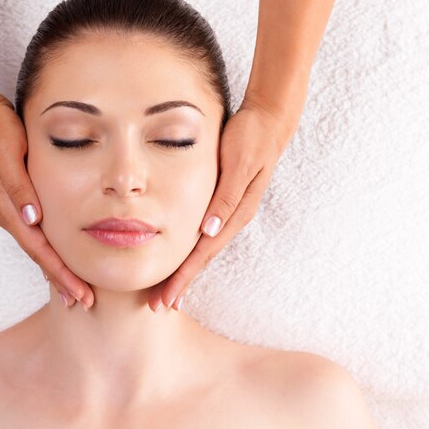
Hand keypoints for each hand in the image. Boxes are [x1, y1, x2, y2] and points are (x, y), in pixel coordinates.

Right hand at [0, 88, 93, 308]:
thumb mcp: (7, 153)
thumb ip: (19, 186)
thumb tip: (33, 218)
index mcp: (7, 207)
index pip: (39, 249)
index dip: (59, 273)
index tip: (79, 293)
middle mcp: (7, 214)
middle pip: (38, 256)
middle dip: (60, 281)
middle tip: (83, 303)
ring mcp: (7, 209)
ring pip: (35, 248)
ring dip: (54, 270)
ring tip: (72, 290)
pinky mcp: (11, 201)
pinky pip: (32, 235)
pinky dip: (46, 251)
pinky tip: (54, 258)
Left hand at [148, 96, 297, 311]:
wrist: (269, 122)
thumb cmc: (250, 139)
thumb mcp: (239, 164)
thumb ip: (226, 197)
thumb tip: (209, 230)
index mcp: (234, 214)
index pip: (203, 254)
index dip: (184, 278)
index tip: (167, 299)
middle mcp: (231, 219)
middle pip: (201, 259)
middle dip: (180, 284)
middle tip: (159, 306)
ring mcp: (228, 214)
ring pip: (202, 251)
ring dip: (184, 273)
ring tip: (167, 293)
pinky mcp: (223, 206)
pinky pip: (204, 237)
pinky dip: (191, 254)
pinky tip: (182, 261)